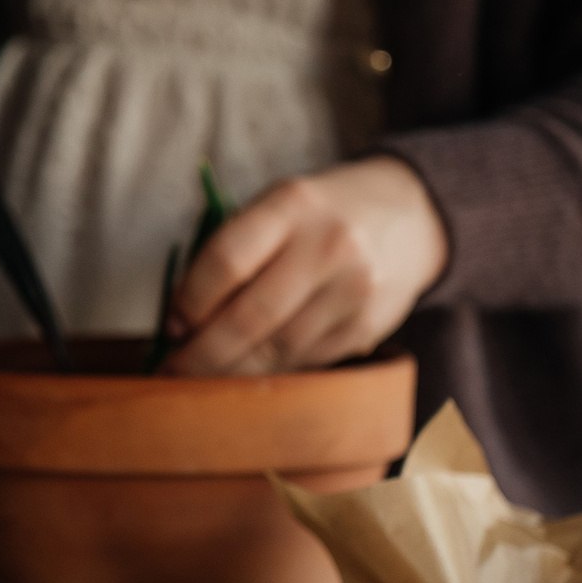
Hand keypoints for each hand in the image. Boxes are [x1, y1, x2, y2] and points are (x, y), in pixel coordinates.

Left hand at [163, 157, 448, 375]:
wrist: (411, 216)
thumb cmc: (319, 215)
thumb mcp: (278, 206)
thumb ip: (232, 250)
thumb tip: (179, 320)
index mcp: (291, 205)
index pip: (227, 260)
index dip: (190, 300)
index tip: (170, 324)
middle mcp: (327, 246)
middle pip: (250, 316)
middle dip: (202, 353)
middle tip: (172, 371)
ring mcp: (352, 290)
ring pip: (277, 350)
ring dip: (231, 370)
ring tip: (201, 378)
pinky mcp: (367, 327)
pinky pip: (305, 361)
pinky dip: (269, 372)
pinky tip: (247, 373)